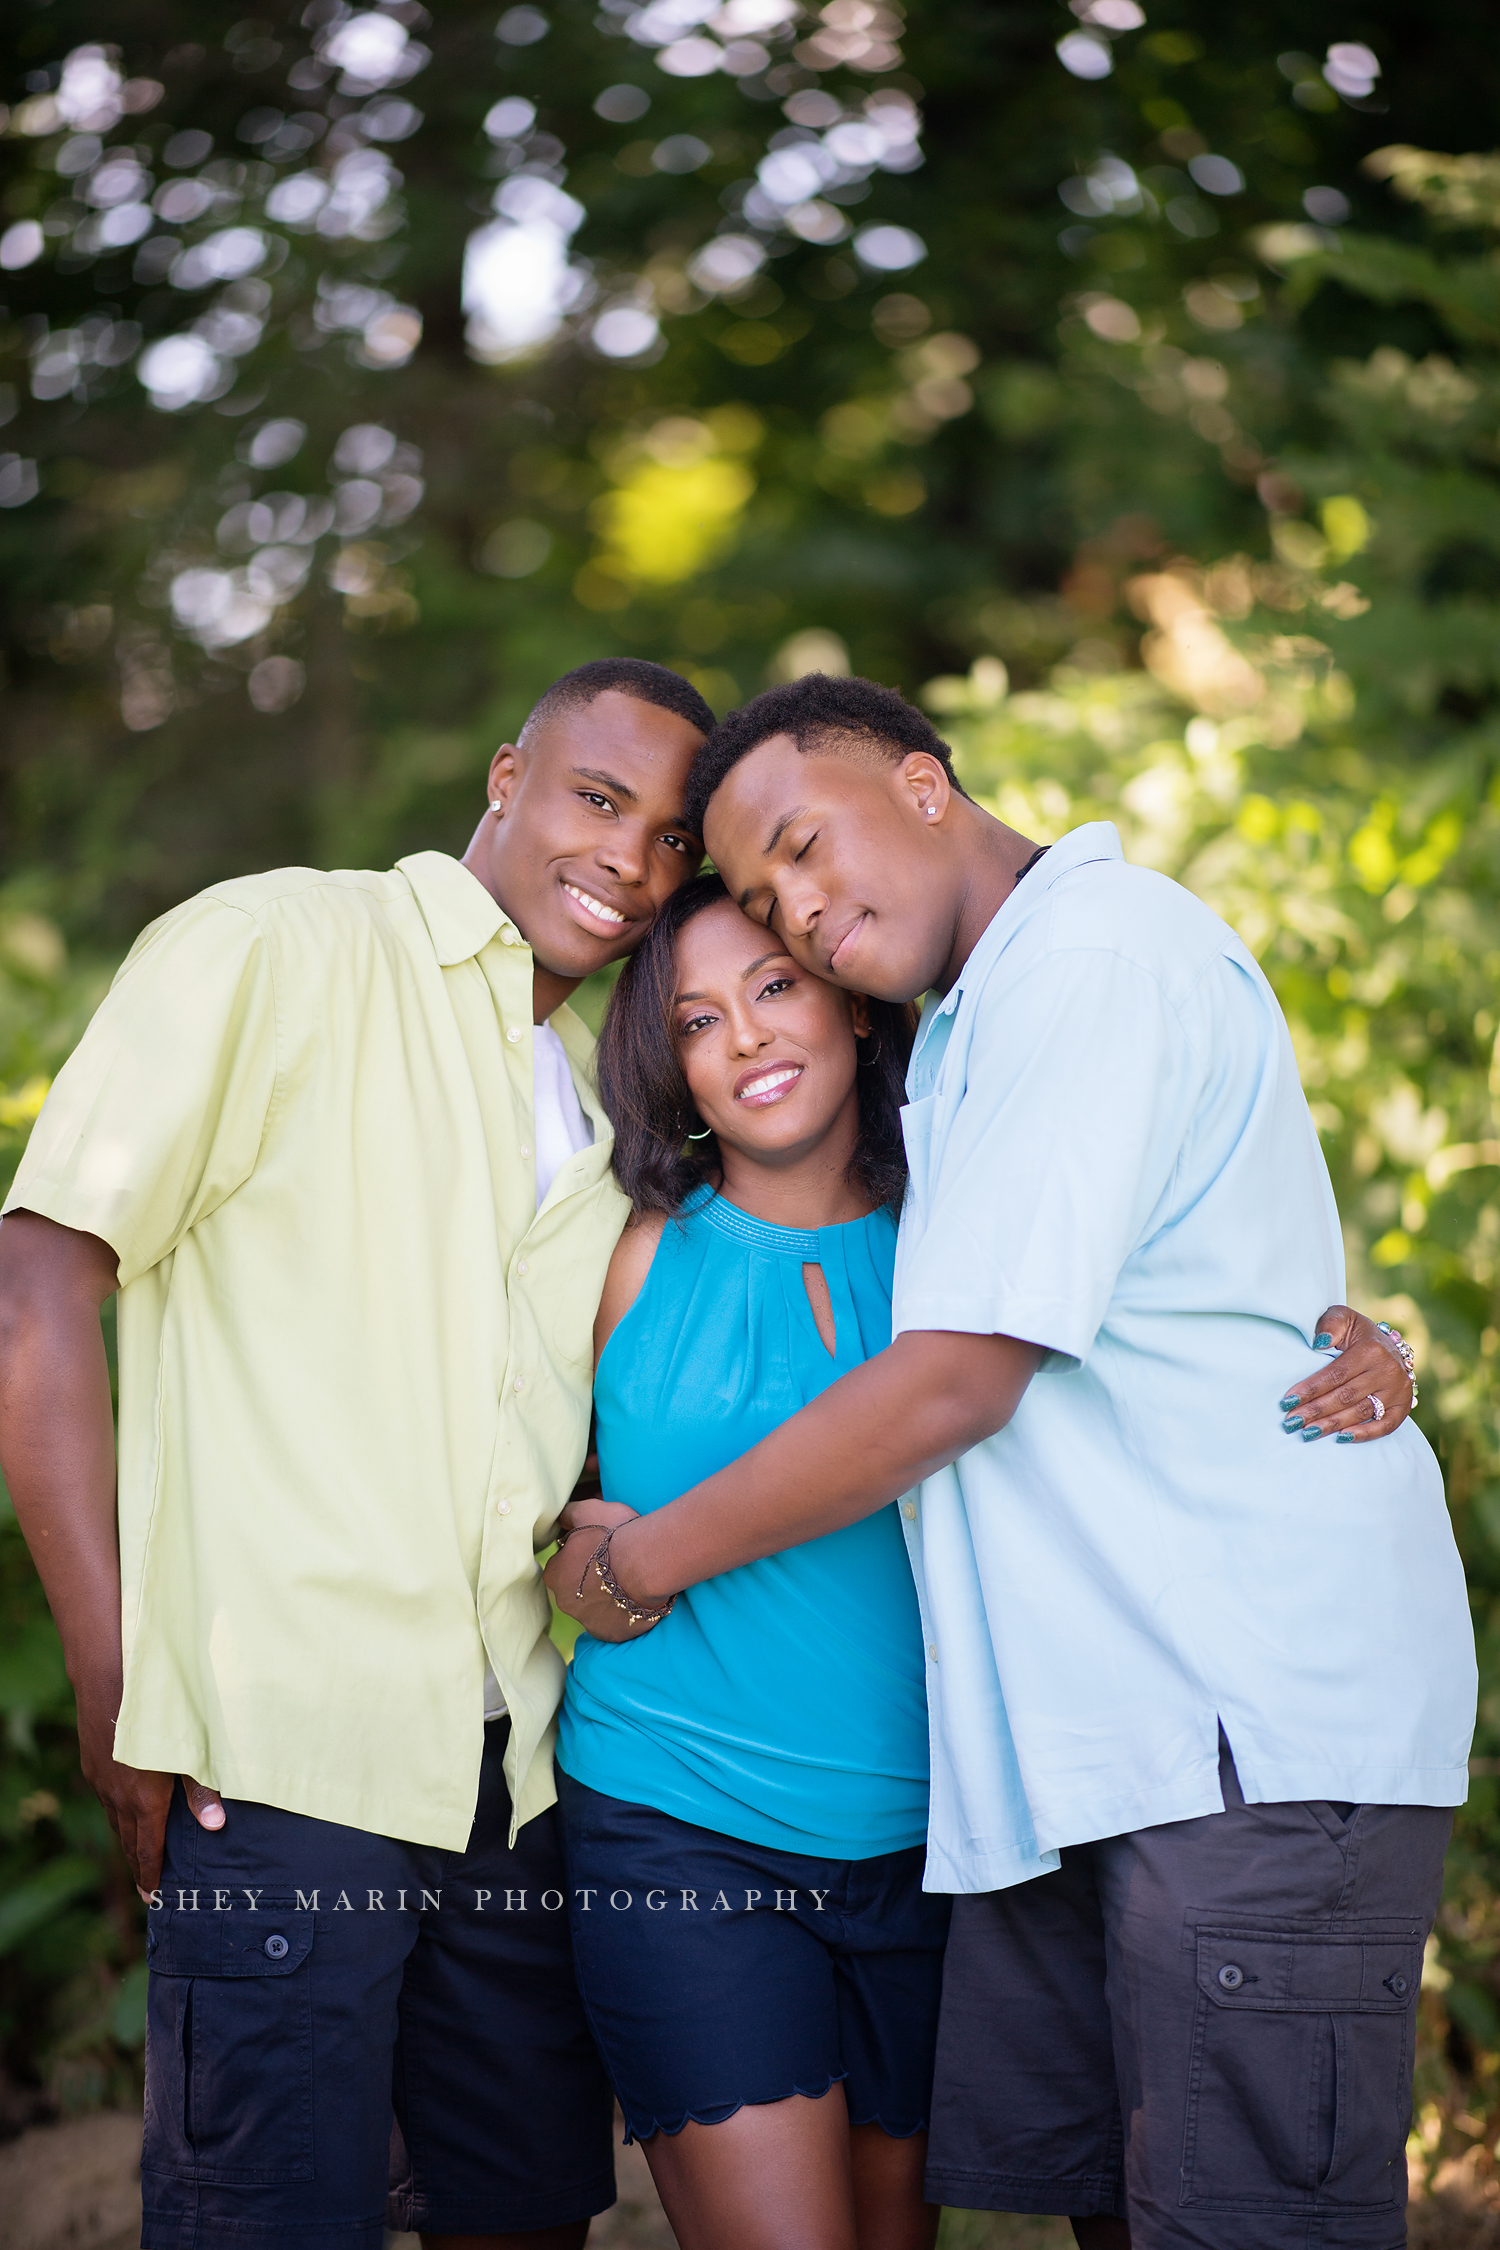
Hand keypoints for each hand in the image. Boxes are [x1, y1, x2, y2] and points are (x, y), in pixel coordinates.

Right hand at [75, 1673, 225, 1898]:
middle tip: (145, 1888)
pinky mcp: (94, 1763)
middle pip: (128, 1840)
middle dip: (138, 1865)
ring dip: (126, 1840)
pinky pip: (106, 1799)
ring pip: (115, 1819)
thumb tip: (216, 1825)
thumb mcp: (190, 1752)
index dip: (151, 1873)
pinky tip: (122, 1811)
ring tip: (135, 1856)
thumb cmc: (160, 1717)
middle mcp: (119, 1797)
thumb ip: (202, 1790)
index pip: (147, 1848)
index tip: (152, 1897)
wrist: (110, 1685)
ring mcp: (103, 1781)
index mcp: (145, 1800)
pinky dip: (116, 1814)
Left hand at [543, 1502, 663, 1643]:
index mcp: (555, 1573)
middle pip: (574, 1587)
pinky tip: (633, 1598)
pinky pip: (613, 1623)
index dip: (579, 1552)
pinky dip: (620, 1613)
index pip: (562, 1562)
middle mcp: (565, 1602)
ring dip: (605, 1596)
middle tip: (613, 1563)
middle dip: (589, 1578)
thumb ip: (568, 1513)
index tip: (598, 1546)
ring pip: (594, 1607)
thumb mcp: (588, 1511)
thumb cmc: (614, 1535)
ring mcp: (588, 1621)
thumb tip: (560, 1518)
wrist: (646, 1565)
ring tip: (627, 1580)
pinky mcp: (610, 1634)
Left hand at [1279, 1305, 1413, 1443]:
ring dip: (1331, 1425)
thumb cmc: (1356, 1333)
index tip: (1288, 1401)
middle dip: (1315, 1411)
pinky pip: (1384, 1426)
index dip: (1310, 1389)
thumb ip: (1330, 1325)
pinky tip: (1340, 1438)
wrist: (1387, 1344)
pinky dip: (1363, 1434)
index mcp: (1371, 1350)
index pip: (1335, 1375)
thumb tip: (1319, 1343)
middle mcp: (1388, 1371)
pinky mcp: (1403, 1406)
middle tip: (1291, 1422)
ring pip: (1361, 1412)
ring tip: (1307, 1432)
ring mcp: (1398, 1390)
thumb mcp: (1343, 1318)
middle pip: (1345, 1396)